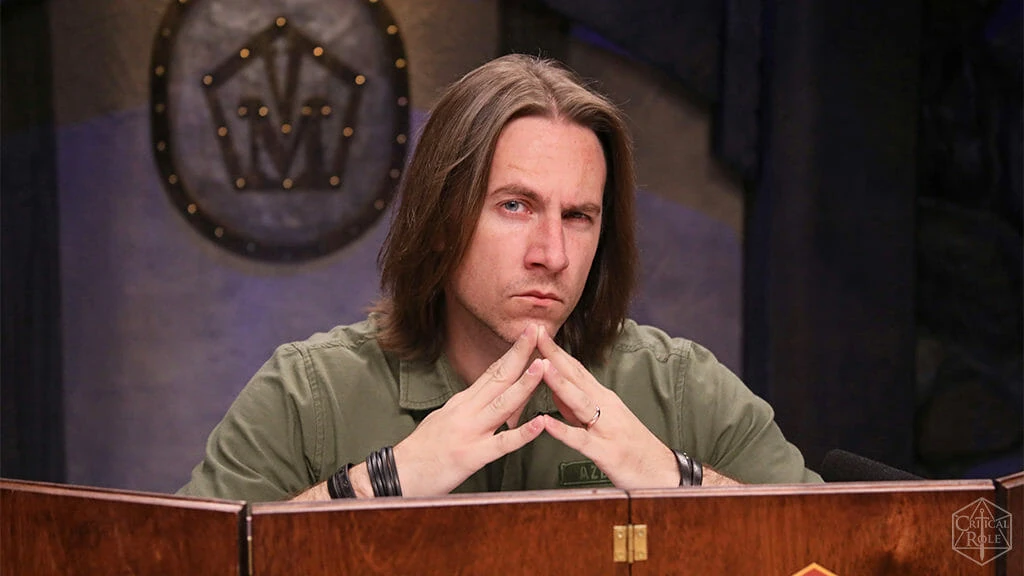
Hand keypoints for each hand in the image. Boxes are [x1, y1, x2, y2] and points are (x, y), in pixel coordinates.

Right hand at [389, 325, 546, 496]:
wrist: (397, 473)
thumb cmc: (421, 450)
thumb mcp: (443, 418)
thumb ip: (467, 408)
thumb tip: (485, 398)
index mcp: (462, 402)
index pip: (492, 371)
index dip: (511, 352)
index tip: (527, 333)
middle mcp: (466, 410)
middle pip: (498, 377)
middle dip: (520, 353)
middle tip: (537, 331)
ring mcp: (469, 432)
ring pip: (502, 404)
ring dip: (524, 384)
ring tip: (543, 366)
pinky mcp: (471, 456)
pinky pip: (502, 444)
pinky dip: (522, 433)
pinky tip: (539, 424)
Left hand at [537, 326, 678, 488]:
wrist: (662, 472)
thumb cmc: (631, 446)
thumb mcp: (604, 420)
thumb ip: (577, 407)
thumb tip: (554, 389)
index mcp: (603, 398)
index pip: (576, 368)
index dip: (556, 350)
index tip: (538, 331)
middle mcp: (606, 407)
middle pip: (577, 377)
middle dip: (554, 355)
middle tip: (535, 333)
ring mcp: (607, 428)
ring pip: (580, 402)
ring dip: (561, 383)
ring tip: (542, 366)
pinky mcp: (606, 452)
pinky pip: (581, 440)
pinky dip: (563, 431)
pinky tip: (545, 423)